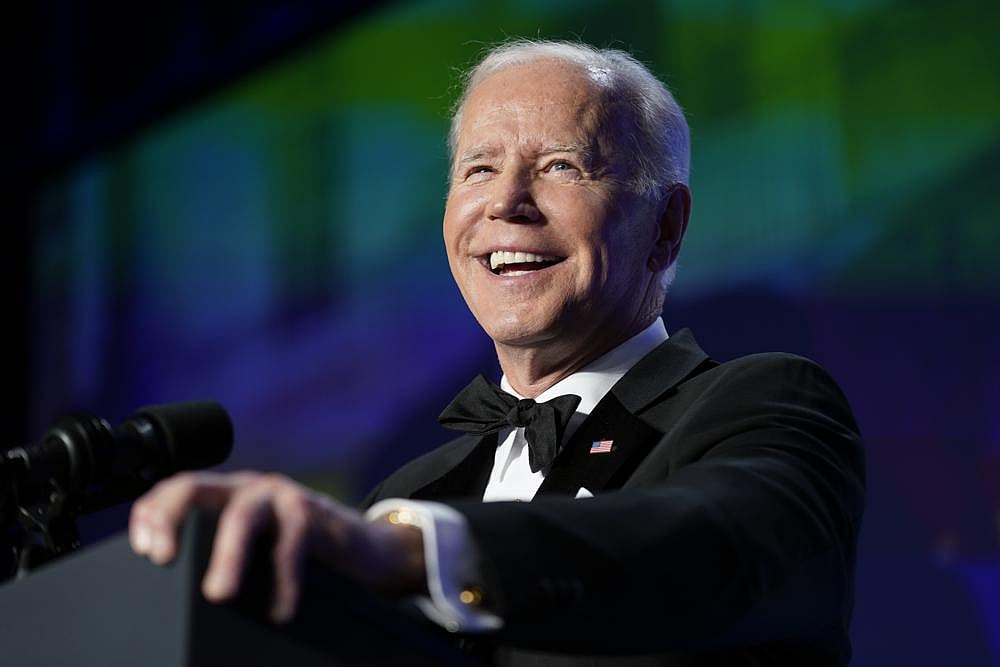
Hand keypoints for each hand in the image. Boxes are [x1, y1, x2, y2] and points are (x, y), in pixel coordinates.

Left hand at [129, 471, 425, 622]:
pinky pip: (292, 544)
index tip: (141, 550)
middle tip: (160, 559)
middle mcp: (247, 488)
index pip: (174, 490)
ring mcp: (280, 496)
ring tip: (217, 594)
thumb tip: (171, 598)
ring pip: (242, 516)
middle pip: (195, 488)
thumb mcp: (253, 550)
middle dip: (171, 519)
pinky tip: (280, 610)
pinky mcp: (313, 513)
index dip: (151, 513)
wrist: (366, 549)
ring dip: (227, 556)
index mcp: (224, 496)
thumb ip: (221, 554)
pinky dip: (284, 580)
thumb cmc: (301, 555)